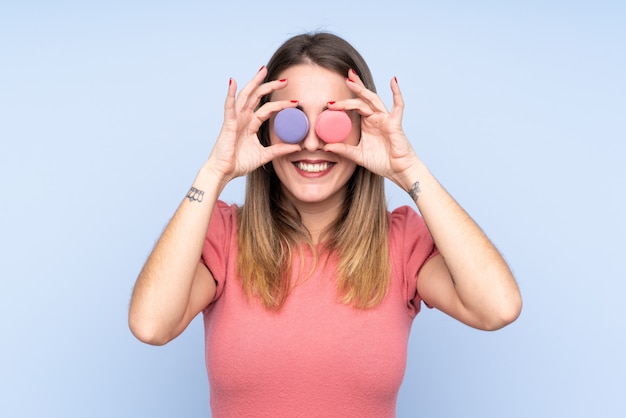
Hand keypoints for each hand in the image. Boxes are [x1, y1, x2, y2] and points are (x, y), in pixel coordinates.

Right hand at [206, 67, 300, 182]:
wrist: (224, 172)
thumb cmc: (239, 163)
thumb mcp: (264, 155)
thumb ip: (279, 150)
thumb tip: (297, 147)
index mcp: (251, 124)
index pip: (268, 109)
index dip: (281, 104)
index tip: (295, 101)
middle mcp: (244, 118)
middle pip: (258, 97)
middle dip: (270, 86)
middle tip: (285, 80)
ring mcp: (235, 119)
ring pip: (246, 96)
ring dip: (254, 83)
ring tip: (263, 71)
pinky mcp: (228, 123)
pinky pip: (229, 106)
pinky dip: (230, 94)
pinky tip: (233, 82)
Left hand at [324, 71, 419, 189]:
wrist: (398, 171)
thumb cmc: (382, 162)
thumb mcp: (358, 155)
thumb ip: (343, 150)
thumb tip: (325, 146)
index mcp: (367, 124)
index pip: (354, 107)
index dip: (343, 102)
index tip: (329, 102)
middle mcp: (375, 118)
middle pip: (363, 99)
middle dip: (354, 87)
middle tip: (344, 77)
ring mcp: (385, 119)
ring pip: (372, 100)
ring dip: (362, 90)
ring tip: (351, 80)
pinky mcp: (394, 123)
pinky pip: (398, 106)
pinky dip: (396, 93)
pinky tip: (393, 81)